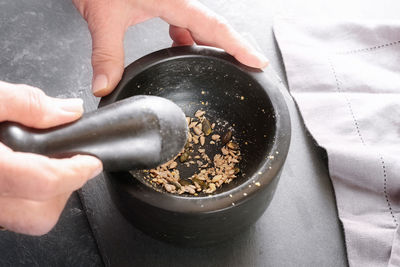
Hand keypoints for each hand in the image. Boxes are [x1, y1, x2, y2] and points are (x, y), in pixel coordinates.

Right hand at [0, 81, 101, 235]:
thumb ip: (26, 103)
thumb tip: (68, 111)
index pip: (45, 182)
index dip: (77, 172)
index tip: (92, 162)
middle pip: (41, 213)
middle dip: (64, 189)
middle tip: (69, 161)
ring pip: (26, 219)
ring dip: (47, 195)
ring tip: (46, 163)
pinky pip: (9, 214)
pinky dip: (26, 197)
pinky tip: (23, 170)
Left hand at [72, 0, 268, 96]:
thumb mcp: (104, 16)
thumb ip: (106, 54)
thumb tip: (105, 86)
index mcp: (174, 0)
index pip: (214, 26)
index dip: (239, 45)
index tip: (258, 61)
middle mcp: (177, 0)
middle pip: (213, 27)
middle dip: (230, 48)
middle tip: (246, 67)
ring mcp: (171, 1)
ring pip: (199, 25)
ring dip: (205, 44)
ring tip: (212, 64)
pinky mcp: (162, 2)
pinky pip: (182, 22)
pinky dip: (185, 38)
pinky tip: (178, 47)